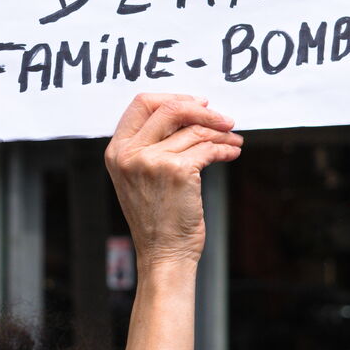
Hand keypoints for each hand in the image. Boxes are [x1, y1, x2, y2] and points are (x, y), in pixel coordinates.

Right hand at [104, 94, 242, 271]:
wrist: (163, 253)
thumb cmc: (156, 216)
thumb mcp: (139, 175)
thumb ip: (151, 143)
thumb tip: (188, 111)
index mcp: (117, 150)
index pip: (142, 103)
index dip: (173, 97)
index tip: (197, 103)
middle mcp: (130, 153)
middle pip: (169, 108)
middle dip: (203, 110)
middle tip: (223, 118)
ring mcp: (151, 161)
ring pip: (194, 130)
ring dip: (220, 133)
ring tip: (232, 140)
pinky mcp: (176, 171)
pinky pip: (207, 148)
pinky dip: (224, 149)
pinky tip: (231, 152)